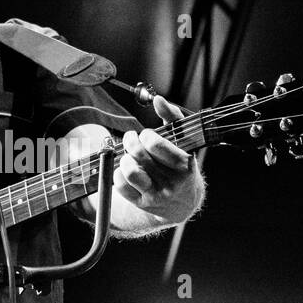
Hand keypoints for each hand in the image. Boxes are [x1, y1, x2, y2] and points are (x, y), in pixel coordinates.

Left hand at [114, 95, 203, 224]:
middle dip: (130, 142)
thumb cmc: (181, 163)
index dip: (146, 135)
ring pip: (129, 172)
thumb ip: (172, 117)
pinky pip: (121, 186)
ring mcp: (156, 195)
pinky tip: (126, 170)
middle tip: (131, 139)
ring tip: (129, 156)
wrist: (183, 202)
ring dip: (124, 159)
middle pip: (139, 155)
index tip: (146, 135)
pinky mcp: (142, 203)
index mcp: (184, 165)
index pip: (155, 144)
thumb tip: (158, 99)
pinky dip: (118, 174)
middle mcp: (171, 182)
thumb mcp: (183, 140)